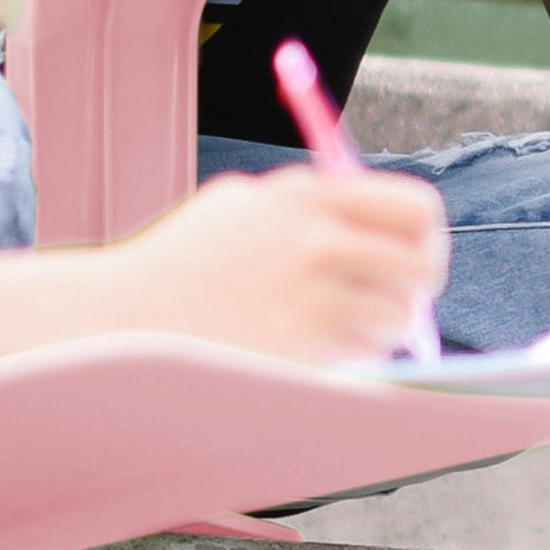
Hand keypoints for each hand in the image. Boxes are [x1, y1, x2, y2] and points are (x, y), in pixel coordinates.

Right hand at [106, 167, 449, 365]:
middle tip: (403, 298)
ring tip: (336, 323)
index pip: (416, 209)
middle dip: (419, 287)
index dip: (427, 235)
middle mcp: (315, 241)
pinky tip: (310, 345)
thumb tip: (396, 229)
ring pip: (397, 318)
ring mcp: (309, 298)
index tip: (418, 252)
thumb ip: (314, 203)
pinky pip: (363, 353)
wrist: (122, 318)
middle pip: (421, 267)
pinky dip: (352, 353)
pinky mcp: (301, 349)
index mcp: (306, 195)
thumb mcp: (242, 204)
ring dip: (380, 325)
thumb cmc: (186, 260)